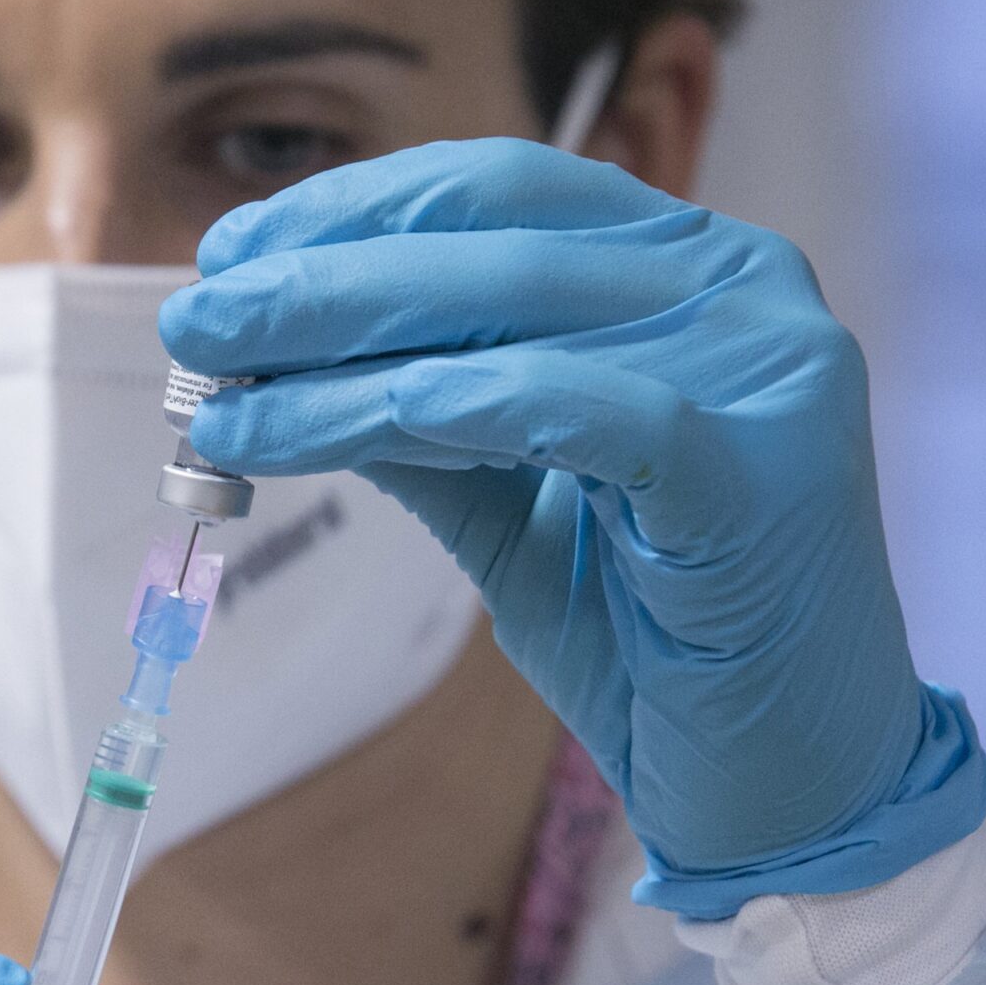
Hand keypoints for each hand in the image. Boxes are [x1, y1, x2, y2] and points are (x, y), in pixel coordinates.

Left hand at [160, 138, 985, 918]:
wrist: (791, 792)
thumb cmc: (659, 645)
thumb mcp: (511, 504)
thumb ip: (416, 418)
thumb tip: (269, 355)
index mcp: (698, 272)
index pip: (504, 191)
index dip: (355, 210)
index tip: (230, 252)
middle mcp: (748, 287)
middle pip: (491, 237)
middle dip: (318, 277)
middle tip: (194, 322)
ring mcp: (768, 365)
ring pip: (509, 315)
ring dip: (335, 350)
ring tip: (218, 394)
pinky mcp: (757, 460)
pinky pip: (558, 406)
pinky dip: (420, 410)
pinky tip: (310, 431)